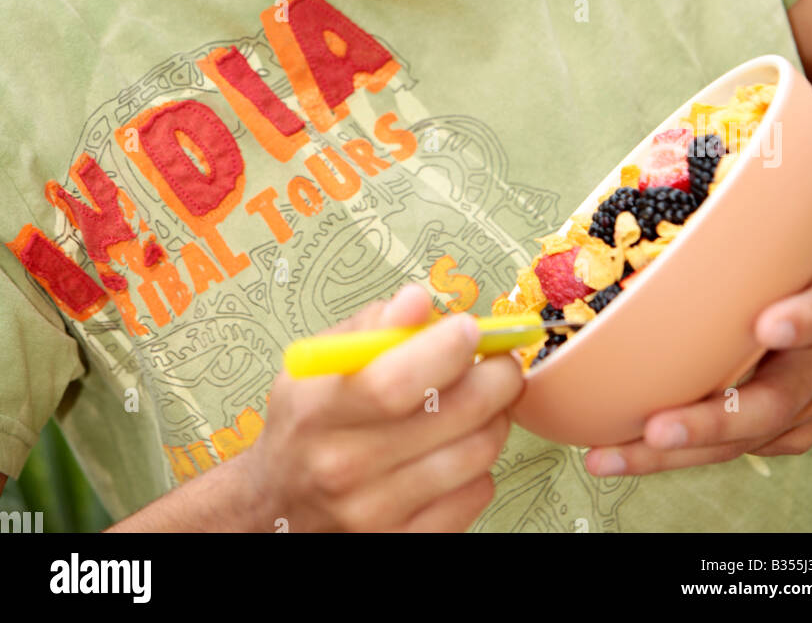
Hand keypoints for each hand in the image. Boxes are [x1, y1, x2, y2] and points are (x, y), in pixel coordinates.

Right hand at [247, 283, 522, 530]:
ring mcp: (374, 513)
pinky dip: (481, 465)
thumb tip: (418, 302)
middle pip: (451, 416)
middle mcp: (342, 466)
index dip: (446, 350)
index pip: (394, 382)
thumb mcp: (318, 363)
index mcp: (317, 410)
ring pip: (476, 454)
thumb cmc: (309, 420)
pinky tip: (459, 447)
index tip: (470, 329)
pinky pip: (477, 494)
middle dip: (495, 377)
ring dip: (495, 418)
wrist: (279, 503)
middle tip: (499, 361)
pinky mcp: (404, 543)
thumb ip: (371, 327)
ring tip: (483, 401)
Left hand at [584, 80, 811, 477]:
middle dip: (717, 418)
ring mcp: (790, 404)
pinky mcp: (762, 428)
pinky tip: (611, 454)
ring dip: (675, 451)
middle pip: (773, 403)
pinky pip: (717, 450)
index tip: (766, 322)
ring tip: (614, 453)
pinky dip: (665, 458)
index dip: (801, 324)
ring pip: (736, 438)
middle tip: (662, 424)